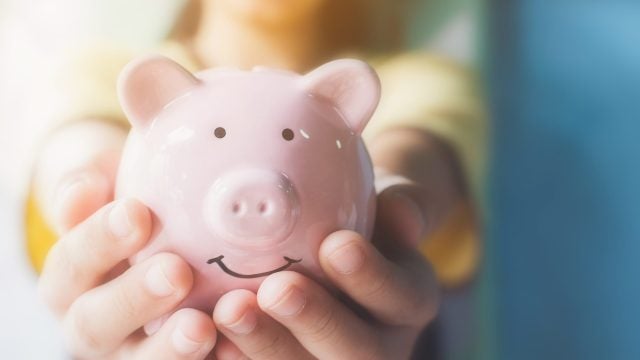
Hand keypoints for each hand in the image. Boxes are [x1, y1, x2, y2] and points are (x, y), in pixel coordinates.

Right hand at [36, 121, 216, 358]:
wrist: (162, 242)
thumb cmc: (135, 210)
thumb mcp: (108, 188)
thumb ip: (89, 185)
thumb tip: (82, 189)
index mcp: (68, 281)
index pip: (71, 264)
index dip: (99, 241)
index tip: (136, 211)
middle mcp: (90, 324)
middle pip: (94, 324)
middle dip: (134, 299)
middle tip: (176, 272)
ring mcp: (130, 352)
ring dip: (168, 348)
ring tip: (201, 326)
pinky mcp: (171, 359)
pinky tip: (233, 346)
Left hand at [210, 185, 438, 358]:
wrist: (341, 251)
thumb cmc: (361, 221)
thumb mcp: (389, 205)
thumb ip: (400, 206)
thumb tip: (402, 213)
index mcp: (408, 301)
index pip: (399, 294)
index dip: (370, 276)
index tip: (336, 244)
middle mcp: (381, 344)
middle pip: (357, 349)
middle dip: (316, 320)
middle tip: (277, 288)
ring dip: (268, 347)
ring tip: (229, 311)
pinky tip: (212, 343)